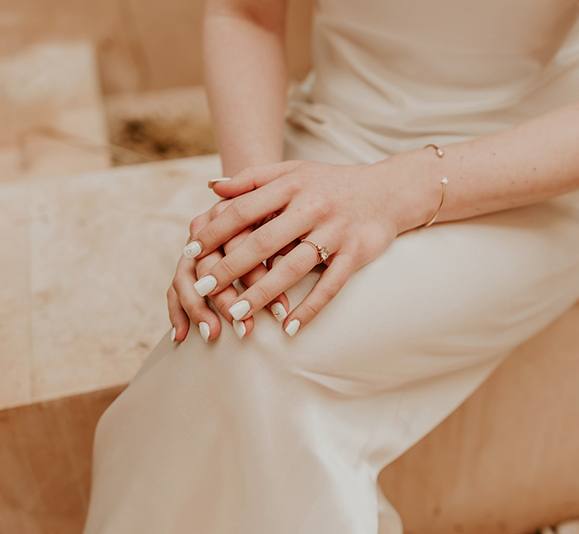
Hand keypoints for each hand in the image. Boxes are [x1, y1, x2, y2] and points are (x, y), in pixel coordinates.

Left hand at [182, 160, 417, 335]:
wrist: (389, 190)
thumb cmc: (332, 183)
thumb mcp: (294, 172)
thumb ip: (253, 179)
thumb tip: (212, 188)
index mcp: (292, 185)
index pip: (244, 209)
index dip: (215, 231)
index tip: (190, 250)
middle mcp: (312, 207)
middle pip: (263, 242)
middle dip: (229, 268)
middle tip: (202, 289)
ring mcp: (335, 231)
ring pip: (293, 268)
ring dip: (262, 294)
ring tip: (236, 314)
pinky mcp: (356, 253)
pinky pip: (330, 286)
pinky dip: (310, 308)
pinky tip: (290, 328)